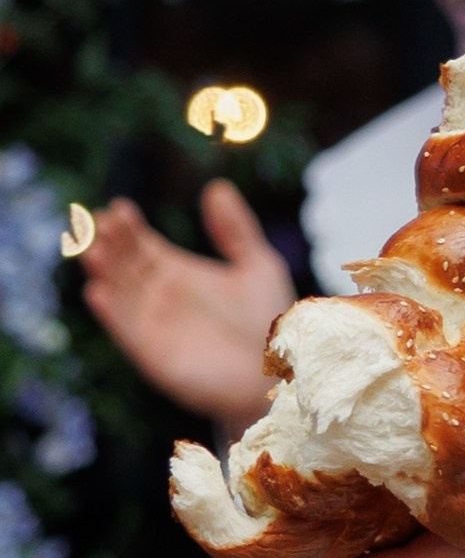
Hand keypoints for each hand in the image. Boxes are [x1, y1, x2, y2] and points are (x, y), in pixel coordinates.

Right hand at [79, 181, 293, 430]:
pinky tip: (96, 292)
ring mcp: (153, 325)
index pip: (142, 246)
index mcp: (178, 273)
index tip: (118, 207)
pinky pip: (125, 331)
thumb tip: (215, 188)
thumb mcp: (257, 265)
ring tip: (92, 250)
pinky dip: (110, 312)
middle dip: (110, 244)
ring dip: (103, 273)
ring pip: (118, 294)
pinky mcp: (154, 354)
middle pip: (124, 265)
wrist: (279, 369)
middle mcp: (160, 297)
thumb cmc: (270, 321)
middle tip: (99, 222)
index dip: (128, 228)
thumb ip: (235, 229)